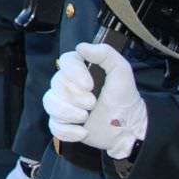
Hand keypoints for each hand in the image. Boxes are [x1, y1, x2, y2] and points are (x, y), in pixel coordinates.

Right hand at [44, 41, 146, 158]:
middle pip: (56, 84)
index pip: (65, 61)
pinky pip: (53, 125)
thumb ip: (105, 54)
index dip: (73, 72)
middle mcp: (69, 85)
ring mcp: (64, 105)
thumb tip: (82, 47)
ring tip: (86, 117)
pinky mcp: (63, 124)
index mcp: (81, 70)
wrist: (128, 128)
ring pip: (50, 103)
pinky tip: (83, 132)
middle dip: (75, 97)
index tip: (89, 85)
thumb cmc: (125, 98)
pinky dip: (67, 131)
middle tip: (93, 104)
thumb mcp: (121, 71)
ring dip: (68, 113)